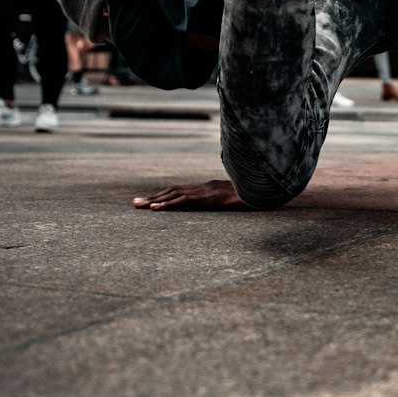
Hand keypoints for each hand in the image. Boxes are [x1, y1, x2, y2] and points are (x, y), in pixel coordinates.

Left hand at [133, 180, 248, 210]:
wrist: (262, 192)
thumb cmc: (253, 196)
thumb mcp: (237, 198)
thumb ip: (228, 198)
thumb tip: (227, 203)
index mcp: (208, 187)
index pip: (181, 190)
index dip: (164, 195)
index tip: (150, 200)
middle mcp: (203, 187)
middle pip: (172, 191)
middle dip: (152, 197)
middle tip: (134, 203)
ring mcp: (204, 191)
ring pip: (173, 194)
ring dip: (153, 200)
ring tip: (138, 206)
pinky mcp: (207, 198)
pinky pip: (183, 201)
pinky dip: (167, 205)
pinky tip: (155, 209)